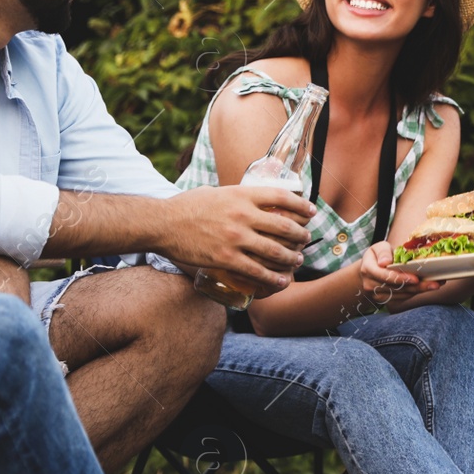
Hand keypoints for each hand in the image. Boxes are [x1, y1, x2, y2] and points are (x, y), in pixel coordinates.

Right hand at [165, 186, 313, 290]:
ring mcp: (236, 238)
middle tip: (306, 240)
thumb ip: (235, 196)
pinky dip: (274, 278)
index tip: (311, 211)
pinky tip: (282, 281)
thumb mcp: (216, 192)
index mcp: (242, 194)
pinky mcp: (227, 259)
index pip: (282, 196)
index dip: (301, 204)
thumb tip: (248, 199)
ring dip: (292, 258)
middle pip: (284, 226)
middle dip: (301, 235)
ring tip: (297, 260)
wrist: (163, 224)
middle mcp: (243, 215)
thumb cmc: (187, 206)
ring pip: (276, 251)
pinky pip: (258, 271)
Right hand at [359, 240, 441, 303]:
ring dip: (420, 290)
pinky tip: (428, 287)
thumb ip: (383, 252)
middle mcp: (371, 285)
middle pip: (397, 288)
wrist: (368, 270)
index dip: (401, 278)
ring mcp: (378, 295)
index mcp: (368, 269)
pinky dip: (416, 292)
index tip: (415, 279)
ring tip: (436, 284)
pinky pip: (403, 298)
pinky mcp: (386, 300)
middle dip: (417, 286)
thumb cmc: (377, 256)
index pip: (385, 276)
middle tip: (434, 283)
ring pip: (402, 294)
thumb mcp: (377, 247)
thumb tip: (385, 261)